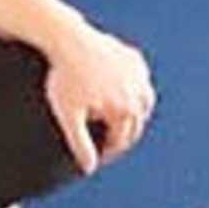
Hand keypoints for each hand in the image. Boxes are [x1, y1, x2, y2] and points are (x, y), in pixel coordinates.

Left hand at [41, 22, 156, 172]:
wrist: (69, 39)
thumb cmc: (65, 77)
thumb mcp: (68, 115)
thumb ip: (80, 144)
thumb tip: (89, 168)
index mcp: (124, 109)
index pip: (121, 141)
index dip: (108, 153)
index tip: (96, 157)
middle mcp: (138, 94)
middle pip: (135, 125)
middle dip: (121, 137)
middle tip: (106, 144)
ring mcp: (139, 75)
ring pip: (143, 103)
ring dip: (134, 116)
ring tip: (118, 121)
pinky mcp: (134, 59)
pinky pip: (140, 81)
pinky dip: (134, 91)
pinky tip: (123, 93)